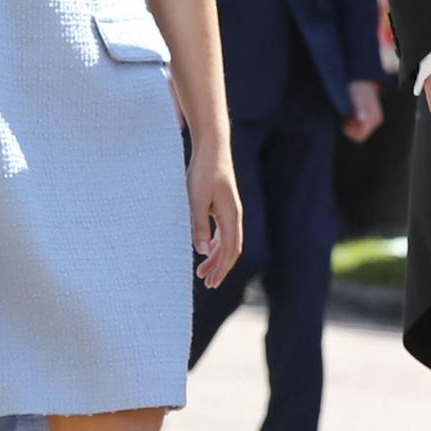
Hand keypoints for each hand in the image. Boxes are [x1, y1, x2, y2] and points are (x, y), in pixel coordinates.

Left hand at [187, 138, 244, 286]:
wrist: (212, 147)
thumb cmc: (203, 171)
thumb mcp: (196, 199)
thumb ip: (198, 225)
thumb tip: (201, 251)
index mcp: (231, 216)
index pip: (230, 250)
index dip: (222, 269)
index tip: (212, 283)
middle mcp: (234, 215)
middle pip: (231, 249)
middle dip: (220, 268)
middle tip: (207, 283)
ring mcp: (230, 211)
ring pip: (226, 241)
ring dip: (216, 257)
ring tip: (202, 271)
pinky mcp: (223, 205)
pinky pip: (223, 231)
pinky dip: (215, 244)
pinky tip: (205, 249)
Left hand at [342, 80, 383, 142]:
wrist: (359, 78)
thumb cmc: (356, 87)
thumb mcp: (355, 97)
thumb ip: (359, 109)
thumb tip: (362, 118)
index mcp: (374, 118)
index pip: (360, 136)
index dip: (349, 131)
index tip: (343, 119)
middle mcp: (376, 120)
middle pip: (359, 135)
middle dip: (349, 127)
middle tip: (344, 113)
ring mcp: (374, 119)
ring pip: (359, 131)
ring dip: (350, 123)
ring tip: (347, 110)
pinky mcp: (370, 117)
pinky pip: (359, 126)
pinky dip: (352, 121)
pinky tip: (350, 110)